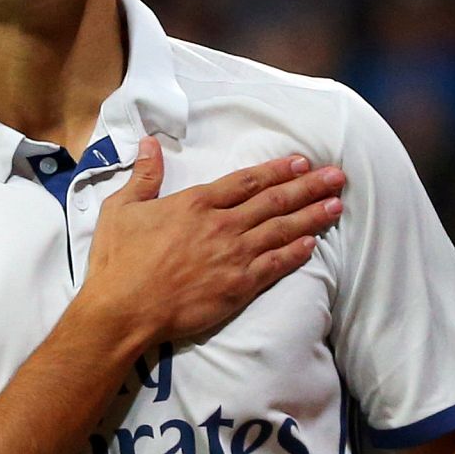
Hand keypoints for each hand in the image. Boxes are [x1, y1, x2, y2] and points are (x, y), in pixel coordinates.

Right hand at [82, 137, 343, 345]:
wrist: (123, 310)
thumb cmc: (118, 261)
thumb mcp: (122, 208)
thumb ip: (143, 175)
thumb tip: (150, 143)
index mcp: (196, 203)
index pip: (247, 181)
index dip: (277, 170)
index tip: (301, 161)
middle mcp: (222, 225)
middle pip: (274, 201)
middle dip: (309, 186)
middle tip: (337, 176)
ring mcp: (233, 256)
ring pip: (282, 230)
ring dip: (312, 216)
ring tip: (337, 205)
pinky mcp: (238, 287)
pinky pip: (275, 266)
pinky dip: (296, 253)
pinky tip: (313, 244)